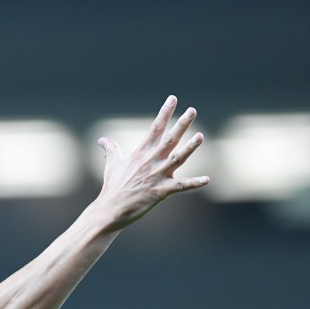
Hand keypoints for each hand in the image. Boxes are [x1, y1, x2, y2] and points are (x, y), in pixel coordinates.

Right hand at [95, 95, 209, 230]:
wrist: (110, 209)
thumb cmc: (112, 187)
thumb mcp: (112, 165)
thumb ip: (111, 150)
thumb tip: (102, 140)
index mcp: (140, 153)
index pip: (154, 128)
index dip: (164, 113)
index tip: (173, 99)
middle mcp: (150, 162)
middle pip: (169, 139)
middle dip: (182, 124)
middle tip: (192, 111)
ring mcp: (157, 176)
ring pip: (178, 159)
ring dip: (190, 148)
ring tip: (200, 137)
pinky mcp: (161, 192)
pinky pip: (181, 186)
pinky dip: (194, 183)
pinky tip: (207, 179)